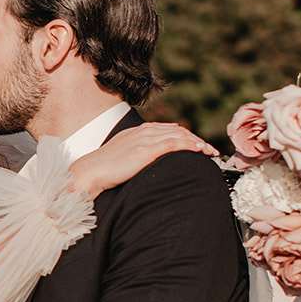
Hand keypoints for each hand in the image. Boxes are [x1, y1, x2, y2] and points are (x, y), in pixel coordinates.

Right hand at [70, 122, 220, 198]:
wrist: (90, 172)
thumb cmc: (102, 170)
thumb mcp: (121, 156)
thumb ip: (134, 154)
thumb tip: (145, 163)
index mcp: (137, 132)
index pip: (167, 129)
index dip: (185, 136)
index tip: (197, 145)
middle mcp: (143, 131)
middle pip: (177, 131)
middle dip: (196, 139)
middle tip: (210, 150)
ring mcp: (145, 139)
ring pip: (179, 135)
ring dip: (197, 142)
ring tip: (210, 152)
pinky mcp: (146, 150)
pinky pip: (174, 143)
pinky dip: (189, 145)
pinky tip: (200, 151)